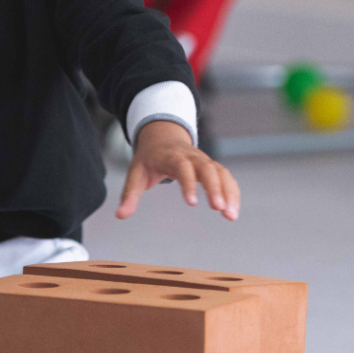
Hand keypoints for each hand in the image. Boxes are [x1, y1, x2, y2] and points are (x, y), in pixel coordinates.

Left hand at [115, 120, 239, 221]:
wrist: (162, 137)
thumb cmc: (149, 158)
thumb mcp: (135, 173)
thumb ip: (129, 195)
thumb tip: (120, 215)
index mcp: (171, 156)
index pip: (182, 167)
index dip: (189, 183)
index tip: (192, 204)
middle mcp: (191, 156)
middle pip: (207, 168)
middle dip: (215, 187)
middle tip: (220, 209)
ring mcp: (204, 160)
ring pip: (221, 172)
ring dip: (229, 192)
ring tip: (231, 216)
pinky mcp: (212, 167)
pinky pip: (226, 177)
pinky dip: (232, 192)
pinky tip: (233, 211)